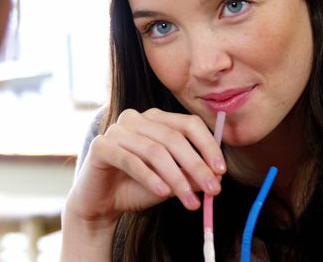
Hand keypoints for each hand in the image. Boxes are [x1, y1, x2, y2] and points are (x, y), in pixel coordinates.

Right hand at [65, 108, 226, 224]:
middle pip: (174, 138)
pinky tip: (163, 194)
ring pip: (155, 151)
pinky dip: (150, 178)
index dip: (208, 146)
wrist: (101, 204)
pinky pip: (130, 160)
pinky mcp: (100, 146)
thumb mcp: (171, 182)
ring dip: (177, 178)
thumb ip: (190, 176)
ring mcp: (116, 129)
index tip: (222, 171)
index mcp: (156, 119)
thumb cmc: (137, 187)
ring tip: (190, 201)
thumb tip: (216, 176)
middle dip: (197, 166)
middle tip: (213, 190)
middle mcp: (136, 118)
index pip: (188, 124)